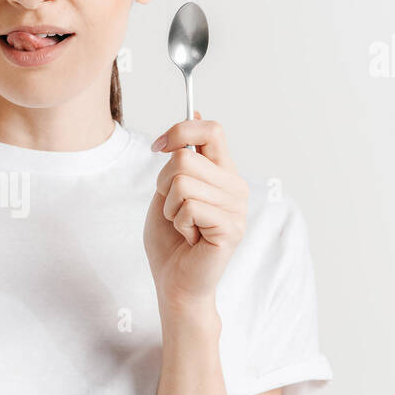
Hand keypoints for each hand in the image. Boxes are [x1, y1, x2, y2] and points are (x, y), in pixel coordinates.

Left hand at [143, 111, 248, 317]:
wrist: (174, 283)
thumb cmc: (170, 241)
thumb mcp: (169, 190)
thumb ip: (181, 156)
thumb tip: (196, 111)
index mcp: (223, 173)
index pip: (211, 130)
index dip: (180, 131)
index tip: (157, 147)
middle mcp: (236, 186)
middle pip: (186, 157)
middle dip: (163, 184)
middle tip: (174, 210)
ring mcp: (237, 208)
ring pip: (183, 182)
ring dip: (170, 208)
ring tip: (183, 226)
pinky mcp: (230, 228)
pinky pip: (189, 207)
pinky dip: (178, 223)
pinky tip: (191, 238)